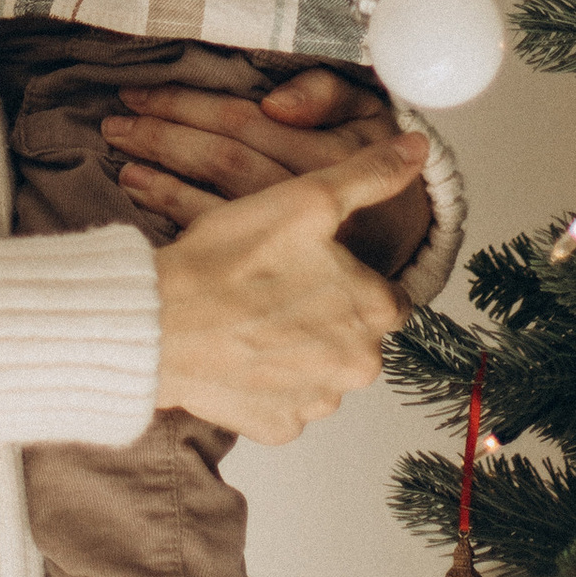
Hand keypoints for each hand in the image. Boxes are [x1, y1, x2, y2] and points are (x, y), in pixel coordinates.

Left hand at [105, 65, 434, 272]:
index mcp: (325, 160)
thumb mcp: (370, 119)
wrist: (394, 250)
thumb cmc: (371, 174)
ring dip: (158, 172)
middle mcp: (304, 205)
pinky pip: (214, 243)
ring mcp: (287, 247)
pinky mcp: (271, 275)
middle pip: (219, 159)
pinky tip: (141, 192)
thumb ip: (328, 95)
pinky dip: (170, 212)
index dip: (189, 104)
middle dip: (162, 135)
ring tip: (122, 150)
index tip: (144, 92)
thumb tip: (277, 104)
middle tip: (117, 119)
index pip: (244, 122)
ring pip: (208, 200)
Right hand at [152, 123, 426, 440]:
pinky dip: (267, 383)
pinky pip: (284, 403)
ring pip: (320, 369)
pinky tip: (238, 353)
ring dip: (298, 350)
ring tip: (251, 319)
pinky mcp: (279, 426)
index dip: (347, 277)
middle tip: (273, 290)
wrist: (158, 321)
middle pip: (354, 336)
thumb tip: (417, 150)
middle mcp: (359, 364)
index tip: (309, 267)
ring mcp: (318, 401)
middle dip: (324, 316)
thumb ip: (369, 176)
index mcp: (375, 309)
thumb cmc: (227, 260)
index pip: (385, 296)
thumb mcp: (306, 199)